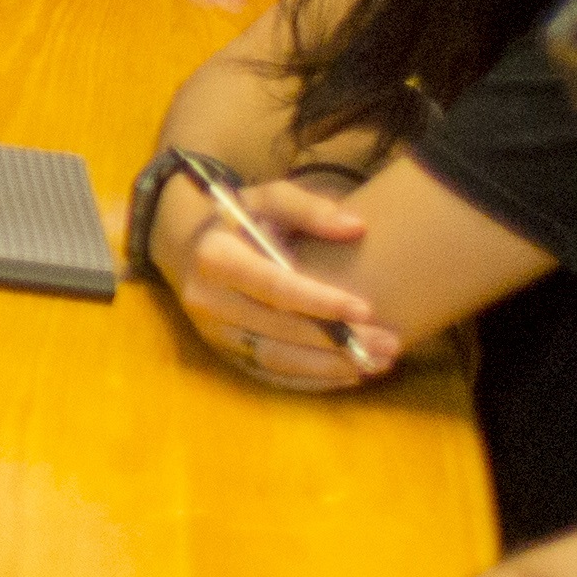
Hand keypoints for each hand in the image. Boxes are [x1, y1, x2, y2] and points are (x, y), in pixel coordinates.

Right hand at [170, 170, 400, 388]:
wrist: (186, 247)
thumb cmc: (237, 219)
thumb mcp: (267, 199)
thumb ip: (310, 208)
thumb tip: (356, 226)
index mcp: (215, 257)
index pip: (272, 286)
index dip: (319, 301)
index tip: (365, 309)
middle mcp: (208, 301)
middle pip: (278, 329)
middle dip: (336, 340)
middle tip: (389, 343)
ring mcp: (213, 333)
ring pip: (276, 358)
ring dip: (329, 365)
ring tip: (378, 363)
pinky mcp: (223, 352)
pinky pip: (270, 373)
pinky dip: (311, 378)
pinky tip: (349, 374)